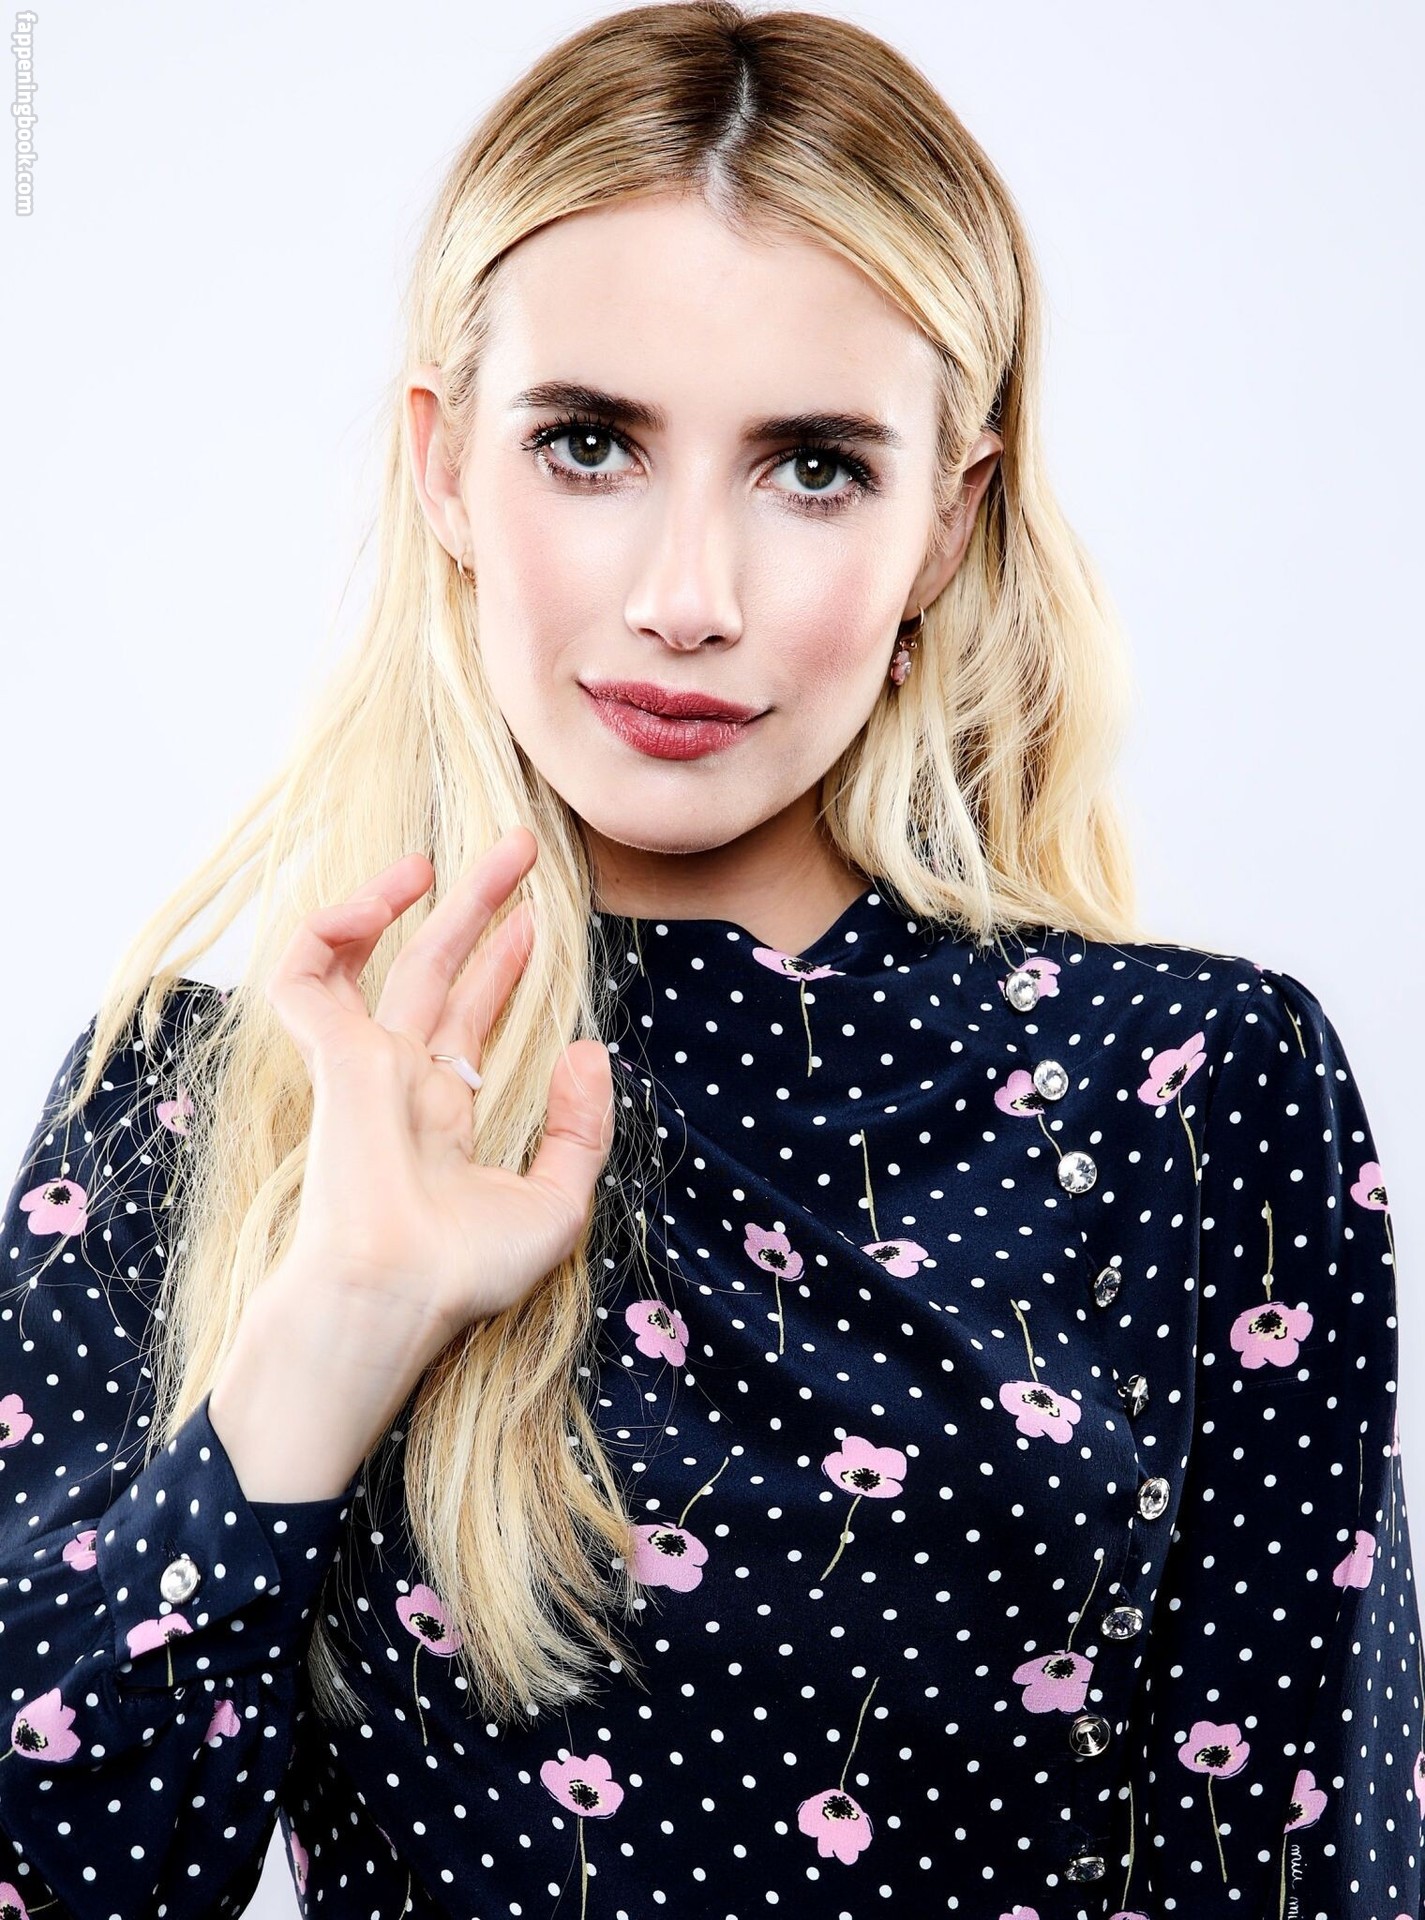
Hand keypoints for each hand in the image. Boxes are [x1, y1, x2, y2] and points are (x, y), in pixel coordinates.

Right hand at [262, 826, 613, 1370]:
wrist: (398, 1299)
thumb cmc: (465, 1273)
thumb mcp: (556, 1204)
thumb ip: (579, 1129)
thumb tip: (586, 1051)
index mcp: (442, 1113)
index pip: (470, 1019)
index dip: (501, 966)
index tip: (534, 922)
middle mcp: (399, 1082)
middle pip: (433, 971)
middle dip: (474, 908)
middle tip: (516, 849)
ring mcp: (362, 1066)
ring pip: (369, 959)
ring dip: (397, 900)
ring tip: (441, 858)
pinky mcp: (331, 1057)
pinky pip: (308, 975)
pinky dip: (329, 929)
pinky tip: (377, 899)